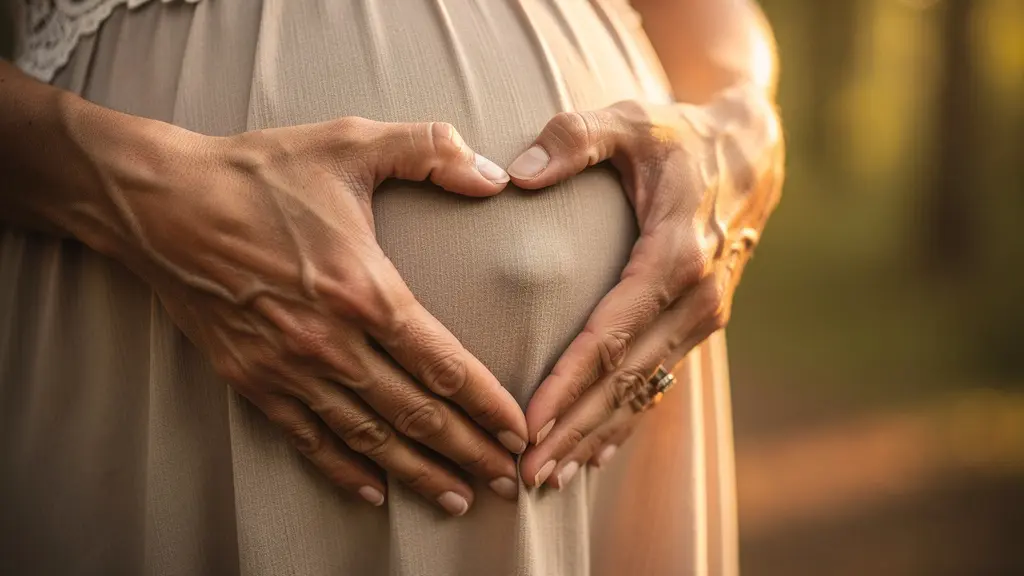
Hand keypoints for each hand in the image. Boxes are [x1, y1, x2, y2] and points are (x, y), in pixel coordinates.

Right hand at [111, 117, 527, 513]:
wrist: (162, 203)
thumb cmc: (259, 174)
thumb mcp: (350, 142)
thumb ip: (430, 150)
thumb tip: (494, 174)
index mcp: (365, 290)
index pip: (444, 364)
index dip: (488, 404)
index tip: (518, 430)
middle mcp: (331, 342)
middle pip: (416, 413)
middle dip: (468, 451)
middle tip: (506, 480)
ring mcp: (289, 368)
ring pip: (368, 438)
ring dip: (418, 472)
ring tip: (457, 497)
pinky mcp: (251, 379)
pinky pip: (307, 438)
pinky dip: (343, 470)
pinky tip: (373, 492)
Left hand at [507, 90, 782, 487]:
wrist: (752, 153)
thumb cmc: (678, 135)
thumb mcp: (630, 120)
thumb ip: (574, 138)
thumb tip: (516, 174)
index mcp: (675, 254)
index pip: (613, 332)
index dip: (569, 382)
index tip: (528, 422)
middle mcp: (697, 297)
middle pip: (626, 379)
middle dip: (574, 429)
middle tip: (524, 473)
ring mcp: (704, 316)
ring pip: (643, 392)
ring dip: (596, 436)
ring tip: (549, 478)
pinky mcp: (700, 324)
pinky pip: (659, 383)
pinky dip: (625, 421)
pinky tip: (593, 454)